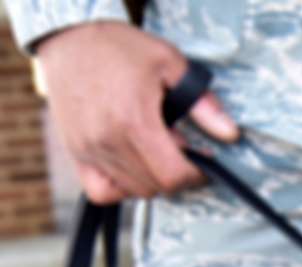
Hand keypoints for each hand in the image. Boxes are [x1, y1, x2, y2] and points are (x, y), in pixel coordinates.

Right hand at [36, 21, 239, 203]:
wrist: (71, 40)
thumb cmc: (121, 49)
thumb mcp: (170, 64)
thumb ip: (203, 103)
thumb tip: (230, 134)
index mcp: (134, 121)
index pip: (173, 176)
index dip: (196, 175)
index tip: (203, 161)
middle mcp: (108, 141)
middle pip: (155, 187)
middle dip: (177, 175)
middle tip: (179, 149)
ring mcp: (88, 150)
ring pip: (133, 191)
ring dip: (153, 179)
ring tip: (155, 149)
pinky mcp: (76, 153)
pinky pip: (101, 192)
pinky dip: (121, 188)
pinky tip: (132, 167)